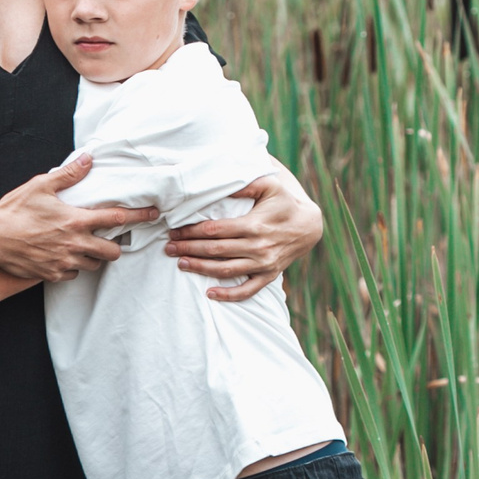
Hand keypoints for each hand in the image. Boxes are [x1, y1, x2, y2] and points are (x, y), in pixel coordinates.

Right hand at [0, 154, 155, 282]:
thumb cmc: (14, 210)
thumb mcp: (41, 186)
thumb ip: (68, 174)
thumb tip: (88, 160)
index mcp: (76, 220)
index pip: (117, 218)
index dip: (139, 216)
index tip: (153, 214)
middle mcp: (75, 243)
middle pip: (112, 252)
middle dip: (113, 246)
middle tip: (106, 239)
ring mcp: (64, 262)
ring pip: (94, 265)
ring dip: (93, 256)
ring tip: (81, 246)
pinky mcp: (52, 274)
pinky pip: (73, 273)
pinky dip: (73, 266)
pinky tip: (63, 256)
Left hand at [163, 172, 323, 300]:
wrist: (310, 225)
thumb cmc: (284, 202)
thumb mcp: (269, 185)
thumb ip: (244, 185)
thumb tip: (220, 184)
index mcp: (254, 225)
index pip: (215, 230)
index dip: (192, 231)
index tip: (175, 230)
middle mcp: (258, 247)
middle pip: (215, 250)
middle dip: (189, 249)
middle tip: (169, 248)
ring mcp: (263, 264)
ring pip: (226, 270)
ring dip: (201, 269)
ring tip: (181, 264)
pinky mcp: (269, 275)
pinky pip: (248, 290)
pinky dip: (229, 295)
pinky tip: (210, 294)